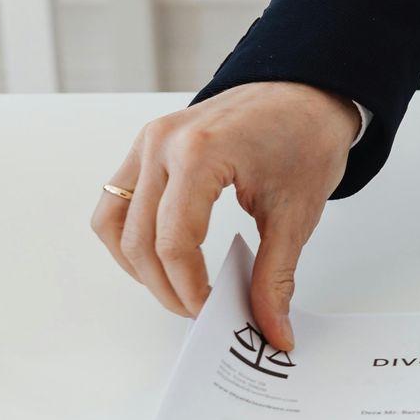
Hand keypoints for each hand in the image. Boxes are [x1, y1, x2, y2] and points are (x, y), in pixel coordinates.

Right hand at [91, 81, 358, 348]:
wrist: (306, 91)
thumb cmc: (305, 137)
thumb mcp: (297, 213)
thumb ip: (276, 276)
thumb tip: (272, 328)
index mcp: (201, 152)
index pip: (175, 242)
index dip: (189, 288)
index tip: (211, 311)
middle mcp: (163, 143)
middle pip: (138, 239)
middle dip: (165, 287)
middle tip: (199, 310)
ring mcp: (149, 141)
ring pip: (113, 222)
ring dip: (137, 266)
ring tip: (177, 289)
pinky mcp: (147, 145)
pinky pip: (117, 199)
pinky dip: (129, 235)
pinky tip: (161, 257)